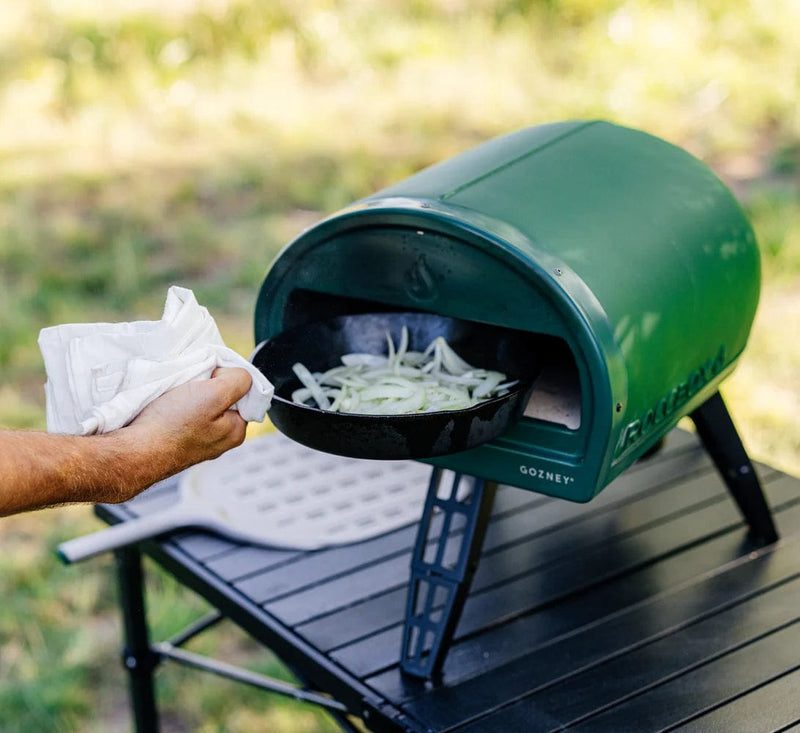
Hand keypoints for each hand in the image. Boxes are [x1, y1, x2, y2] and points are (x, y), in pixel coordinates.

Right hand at [124, 367, 251, 479]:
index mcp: (236, 431)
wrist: (132, 452)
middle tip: (190, 387)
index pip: (244, 393)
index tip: (208, 379)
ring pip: (201, 405)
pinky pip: (183, 415)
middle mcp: (220, 441)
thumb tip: (238, 375)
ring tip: (175, 397)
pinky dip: (175, 406)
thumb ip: (237, 381)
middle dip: (207, 387)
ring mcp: (197, 443)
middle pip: (222, 399)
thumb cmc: (172, 425)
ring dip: (189, 395)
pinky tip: (166, 407)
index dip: (226, 379)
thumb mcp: (214, 394)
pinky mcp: (176, 442)